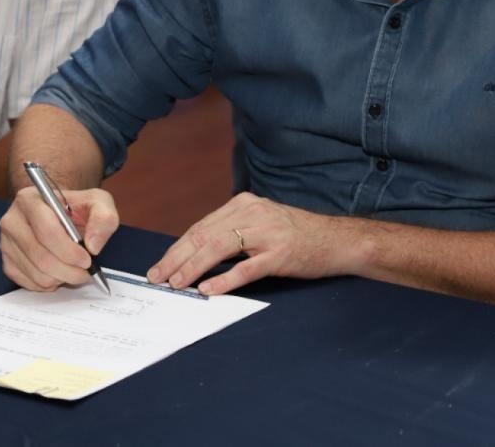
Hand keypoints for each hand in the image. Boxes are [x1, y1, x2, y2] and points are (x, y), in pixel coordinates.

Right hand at [0, 185, 118, 291]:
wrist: (59, 214)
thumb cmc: (76, 208)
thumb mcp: (98, 202)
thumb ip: (104, 218)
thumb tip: (93, 245)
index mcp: (29, 200)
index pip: (47, 231)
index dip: (69, 251)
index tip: (87, 260)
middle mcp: (12, 221)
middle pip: (41, 257)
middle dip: (69, 270)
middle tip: (86, 271)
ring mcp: (6, 244)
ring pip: (37, 274)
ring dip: (62, 277)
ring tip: (74, 269)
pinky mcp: (7, 263)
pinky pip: (29, 284)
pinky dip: (50, 283)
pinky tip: (59, 272)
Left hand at [147, 192, 348, 295]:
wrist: (336, 240)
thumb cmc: (296, 235)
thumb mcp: (260, 223)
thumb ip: (231, 231)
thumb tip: (195, 254)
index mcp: (243, 204)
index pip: (201, 227)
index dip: (177, 248)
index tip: (161, 266)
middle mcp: (252, 213)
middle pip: (204, 236)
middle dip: (177, 259)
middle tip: (158, 278)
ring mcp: (266, 233)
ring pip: (219, 248)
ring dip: (193, 268)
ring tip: (176, 284)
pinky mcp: (280, 254)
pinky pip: (246, 268)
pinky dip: (224, 280)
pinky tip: (208, 290)